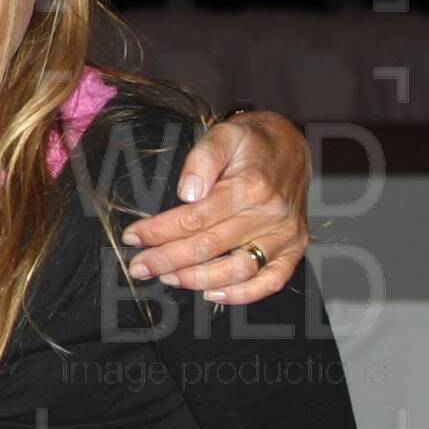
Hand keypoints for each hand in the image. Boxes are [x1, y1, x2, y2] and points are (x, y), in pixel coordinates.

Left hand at [124, 110, 309, 304]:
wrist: (292, 145)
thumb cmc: (252, 141)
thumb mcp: (224, 134)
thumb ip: (203, 158)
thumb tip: (187, 192)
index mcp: (251, 187)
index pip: (195, 218)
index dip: (160, 231)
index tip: (134, 236)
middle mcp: (271, 215)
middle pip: (210, 246)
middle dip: (168, 259)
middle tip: (140, 266)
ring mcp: (285, 235)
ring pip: (237, 269)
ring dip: (197, 279)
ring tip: (167, 277)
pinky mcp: (294, 247)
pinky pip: (271, 281)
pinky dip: (241, 294)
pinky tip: (211, 293)